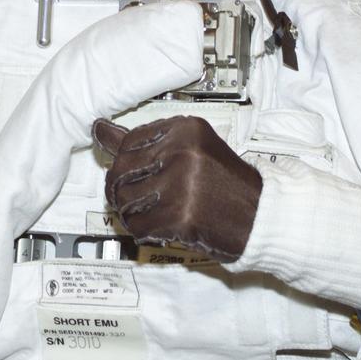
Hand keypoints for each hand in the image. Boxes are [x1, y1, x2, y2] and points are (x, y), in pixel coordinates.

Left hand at [93, 115, 261, 262]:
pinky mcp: (182, 216)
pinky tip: (158, 227)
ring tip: (148, 214)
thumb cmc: (225, 183)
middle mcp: (183, 151)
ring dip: (130, 213)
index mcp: (185, 129)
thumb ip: (142, 142)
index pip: (128, 142)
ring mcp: (182, 184)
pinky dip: (142, 231)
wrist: (261, 216)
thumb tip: (99, 129)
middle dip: (120, 190)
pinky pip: (139, 225)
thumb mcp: (188, 149)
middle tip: (133, 199)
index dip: (124, 163)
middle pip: (121, 171)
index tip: (134, 174)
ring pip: (125, 200)